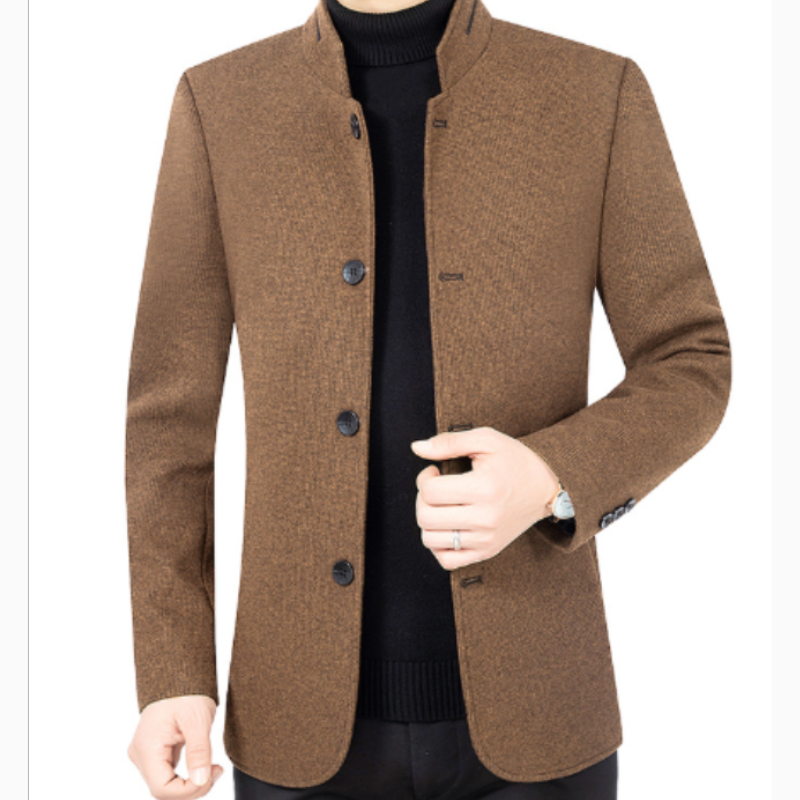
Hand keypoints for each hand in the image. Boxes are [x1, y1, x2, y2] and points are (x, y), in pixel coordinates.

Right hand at [127, 694, 223, 797]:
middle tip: (217, 771)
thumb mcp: (197, 720)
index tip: (210, 776)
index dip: (187, 791)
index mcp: (147, 747)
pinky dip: (188, 774)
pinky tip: (205, 764)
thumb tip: (201, 781)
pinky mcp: (156, 751)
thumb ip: (199, 752)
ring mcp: (147, 753)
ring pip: (167, 784)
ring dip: (191, 783)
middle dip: (192, 787)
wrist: (179, 673)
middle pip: (163, 789)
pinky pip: (170, 773)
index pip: (161, 788)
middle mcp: (141, 754)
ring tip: (214, 768)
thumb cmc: (187, 691)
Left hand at [410, 426, 558, 569]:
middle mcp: (485, 519)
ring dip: (428, 521)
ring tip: (442, 506)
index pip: (430, 492)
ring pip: (430, 540)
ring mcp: (486, 540)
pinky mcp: (487, 552)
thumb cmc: (515, 461)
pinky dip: (438, 545)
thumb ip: (449, 442)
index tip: (435, 471)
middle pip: (426, 518)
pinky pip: (447, 561)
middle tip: (435, 488)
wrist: (546, 488)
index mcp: (484, 488)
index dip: (424, 478)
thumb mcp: (486, 440)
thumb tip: (417, 448)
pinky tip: (447, 526)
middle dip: (422, 499)